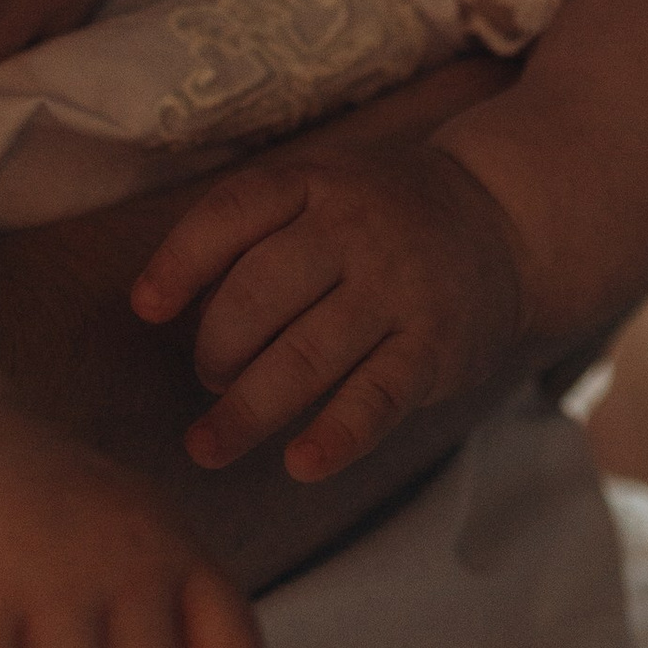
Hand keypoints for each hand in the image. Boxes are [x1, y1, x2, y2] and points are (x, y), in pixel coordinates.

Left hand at [132, 137, 529, 482]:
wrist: (503, 217)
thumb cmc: (378, 215)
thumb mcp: (319, 189)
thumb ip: (249, 233)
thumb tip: (157, 306)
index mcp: (313, 183)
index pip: (232, 214)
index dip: (180, 263)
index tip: (145, 310)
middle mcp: (354, 230)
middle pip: (259, 293)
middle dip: (216, 350)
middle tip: (209, 378)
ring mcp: (397, 289)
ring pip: (306, 356)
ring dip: (247, 410)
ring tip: (208, 446)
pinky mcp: (433, 346)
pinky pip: (377, 398)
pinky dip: (336, 436)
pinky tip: (299, 463)